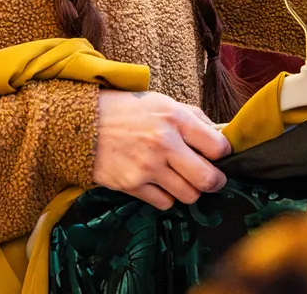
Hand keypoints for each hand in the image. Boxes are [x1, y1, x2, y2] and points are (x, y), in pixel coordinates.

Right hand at [93, 90, 229, 209]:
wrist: (83, 124)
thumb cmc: (129, 111)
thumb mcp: (164, 103)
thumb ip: (195, 120)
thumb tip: (223, 136)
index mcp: (176, 118)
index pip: (218, 147)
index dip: (224, 154)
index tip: (218, 155)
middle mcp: (164, 143)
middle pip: (208, 179)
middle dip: (215, 182)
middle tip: (212, 179)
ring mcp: (148, 167)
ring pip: (189, 195)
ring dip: (190, 190)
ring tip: (182, 179)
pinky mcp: (132, 185)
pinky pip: (165, 203)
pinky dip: (167, 197)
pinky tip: (160, 183)